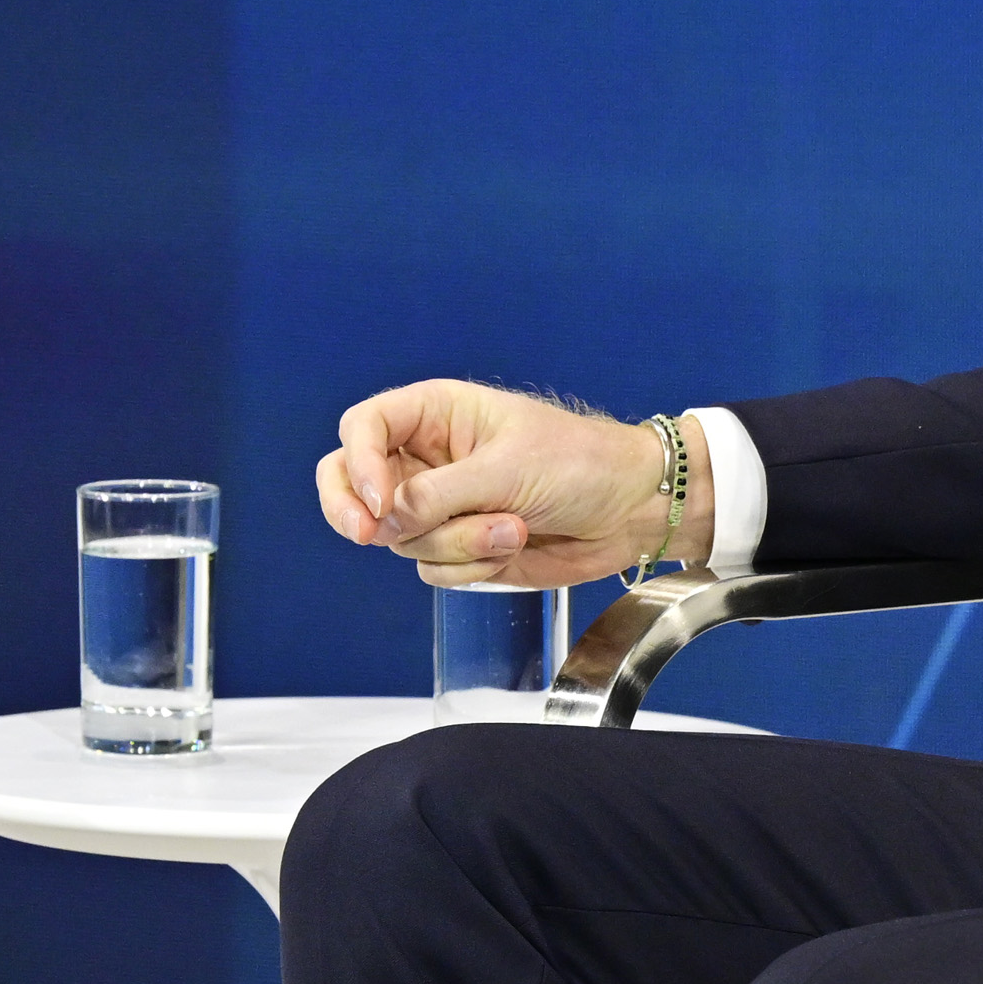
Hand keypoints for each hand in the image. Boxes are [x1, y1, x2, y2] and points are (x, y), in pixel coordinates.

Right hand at [316, 380, 712, 589]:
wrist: (630, 510)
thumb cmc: (581, 463)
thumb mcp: (508, 468)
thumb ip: (439, 494)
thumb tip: (384, 521)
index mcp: (436, 414)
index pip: (363, 428)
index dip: (357, 464)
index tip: (378, 503)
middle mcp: (427, 459)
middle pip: (352, 484)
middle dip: (355, 512)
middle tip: (369, 534)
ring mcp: (440, 507)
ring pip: (400, 538)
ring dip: (455, 542)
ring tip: (511, 526)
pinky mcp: (459, 548)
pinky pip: (432, 569)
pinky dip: (471, 566)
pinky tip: (514, 545)